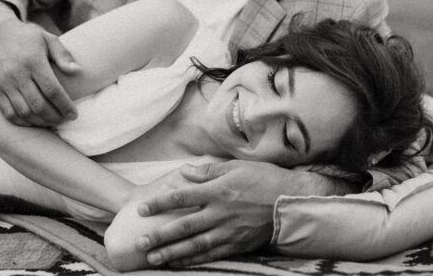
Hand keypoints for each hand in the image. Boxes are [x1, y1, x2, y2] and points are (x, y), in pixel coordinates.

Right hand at [0, 1, 79, 126]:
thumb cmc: (27, 37)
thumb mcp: (47, 38)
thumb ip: (63, 55)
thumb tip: (77, 71)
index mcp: (33, 61)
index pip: (52, 90)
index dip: (65, 106)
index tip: (73, 115)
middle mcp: (17, 73)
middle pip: (38, 105)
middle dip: (55, 117)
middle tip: (64, 119)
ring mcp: (3, 83)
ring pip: (24, 112)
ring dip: (40, 122)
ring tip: (52, 122)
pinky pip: (8, 113)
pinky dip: (22, 122)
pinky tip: (34, 122)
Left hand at [134, 160, 304, 266]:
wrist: (292, 202)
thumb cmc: (265, 179)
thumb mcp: (236, 167)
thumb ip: (209, 170)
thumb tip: (186, 173)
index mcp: (218, 191)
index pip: (181, 198)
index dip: (159, 204)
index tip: (141, 209)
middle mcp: (220, 213)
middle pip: (184, 226)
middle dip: (160, 235)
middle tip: (140, 242)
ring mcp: (229, 231)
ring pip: (195, 245)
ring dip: (172, 252)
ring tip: (153, 258)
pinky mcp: (238, 244)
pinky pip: (211, 255)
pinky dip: (193, 261)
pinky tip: (178, 264)